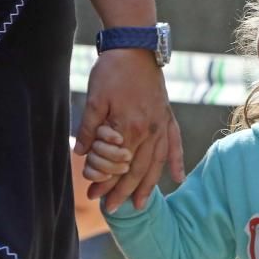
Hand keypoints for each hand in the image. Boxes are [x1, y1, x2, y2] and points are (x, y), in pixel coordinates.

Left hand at [73, 48, 183, 211]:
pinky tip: (177, 178)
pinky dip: (176, 162)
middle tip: (113, 209)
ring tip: (140, 204)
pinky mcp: (167, 118)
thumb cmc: (113, 71)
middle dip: (124, 191)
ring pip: (156, 163)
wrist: (136, 48)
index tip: (94, 197)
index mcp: (131, 128)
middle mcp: (150, 131)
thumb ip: (91, 128)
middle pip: (138, 170)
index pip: (118, 164)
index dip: (105, 183)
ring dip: (148, 186)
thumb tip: (82, 155)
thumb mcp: (95, 99)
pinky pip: (174, 145)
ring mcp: (161, 125)